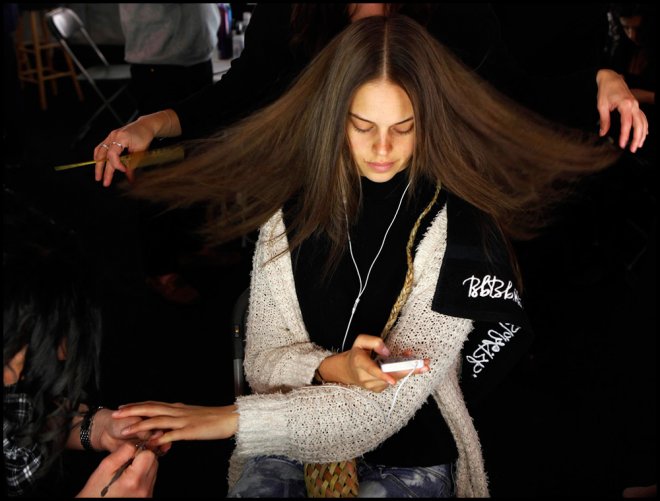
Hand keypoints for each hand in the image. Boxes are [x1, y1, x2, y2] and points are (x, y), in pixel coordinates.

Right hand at [76, 442, 157, 497]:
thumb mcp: (105, 467)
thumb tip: (137, 444)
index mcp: (133, 480)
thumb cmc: (95, 491)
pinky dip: (143, 478)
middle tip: (126, 466)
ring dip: (143, 468)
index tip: (129, 456)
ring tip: (126, 475)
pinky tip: (130, 482)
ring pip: (154, 471)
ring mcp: (147, 495)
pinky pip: (151, 481)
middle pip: (154, 462)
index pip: (149, 455)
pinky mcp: (148, 498)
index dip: (139, 451)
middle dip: (142, 459)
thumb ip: (123, 452)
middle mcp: (144, 490)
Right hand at [94, 110, 180, 186]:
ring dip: (98, 164)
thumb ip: (133, 165)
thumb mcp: (141, 152)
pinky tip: (100, 164)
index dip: (116, 165)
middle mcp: (113, 136)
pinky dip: (100, 157)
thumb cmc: (145, 137)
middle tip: (102, 181)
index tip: (124, 170)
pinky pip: (101, 147)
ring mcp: (110, 136)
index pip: (112, 154)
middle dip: (102, 169)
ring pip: (99, 151)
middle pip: (103, 154)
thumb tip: (130, 179)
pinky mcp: (111, 137)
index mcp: (121, 138)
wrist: (145, 126)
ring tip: (99, 175)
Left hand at [113, 402, 238, 445]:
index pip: (153, 404)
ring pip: (157, 421)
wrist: (230, 418)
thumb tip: (165, 424)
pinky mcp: (190, 431)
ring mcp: (183, 421)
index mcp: (177, 407)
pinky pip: (172, 435)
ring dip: (140, 425)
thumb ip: (177, 418)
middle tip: (115, 414)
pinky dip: (160, 438)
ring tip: (125, 430)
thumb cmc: (212, 418)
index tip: (121, 408)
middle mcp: (177, 411)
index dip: (136, 406)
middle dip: (132, 411)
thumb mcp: (191, 415)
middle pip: (151, 408)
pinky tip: (151, 442)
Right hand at [319, 334, 429, 392]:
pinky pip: (393, 381)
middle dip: (408, 370)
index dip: (383, 375)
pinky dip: (401, 373)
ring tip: (421, 363)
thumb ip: (374, 342)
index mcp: (359, 362)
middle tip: (425, 366)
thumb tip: (387, 352)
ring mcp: (372, 385)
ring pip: (394, 379)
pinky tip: (408, 366)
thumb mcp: (361, 341)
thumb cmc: (357, 354)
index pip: (371, 370)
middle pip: (390, 376)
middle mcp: (365, 377)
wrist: (348, 370)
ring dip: (408, 370)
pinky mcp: (378, 389)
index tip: (392, 380)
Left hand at [596, 69, 648, 152]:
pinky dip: (645, 126)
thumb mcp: (601, 106)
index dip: (625, 135)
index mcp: (625, 104)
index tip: (622, 144)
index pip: (626, 123)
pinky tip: (644, 134)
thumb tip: (603, 133)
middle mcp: (633, 105)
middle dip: (637, 138)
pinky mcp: (636, 105)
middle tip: (633, 149)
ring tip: (638, 145)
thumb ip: (604, 120)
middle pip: (639, 124)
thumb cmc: (605, 91)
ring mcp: (636, 105)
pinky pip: (643, 117)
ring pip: (643, 121)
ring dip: (642, 134)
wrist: (611, 78)